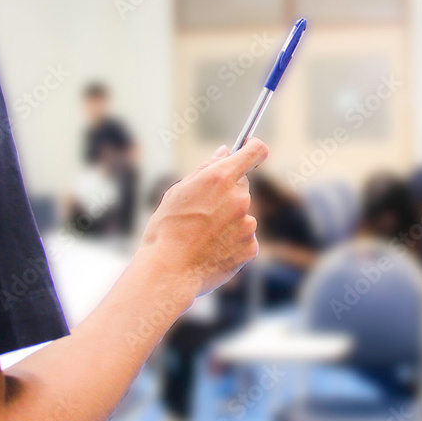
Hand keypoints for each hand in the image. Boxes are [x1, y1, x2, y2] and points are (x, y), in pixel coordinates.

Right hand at [140, 139, 268, 300]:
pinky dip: (232, 243)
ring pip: (243, 216)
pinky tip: (211, 250)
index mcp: (220, 178)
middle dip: (227, 195)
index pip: (255, 152)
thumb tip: (224, 152)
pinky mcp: (251, 247)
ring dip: (228, 221)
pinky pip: (244, 239)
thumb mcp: (177, 192)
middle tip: (202, 212)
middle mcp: (240, 198)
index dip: (254, 148)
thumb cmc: (166, 230)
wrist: (168, 272)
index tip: (250, 148)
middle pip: (242, 188)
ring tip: (202, 236)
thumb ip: (205, 169)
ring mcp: (248, 224)